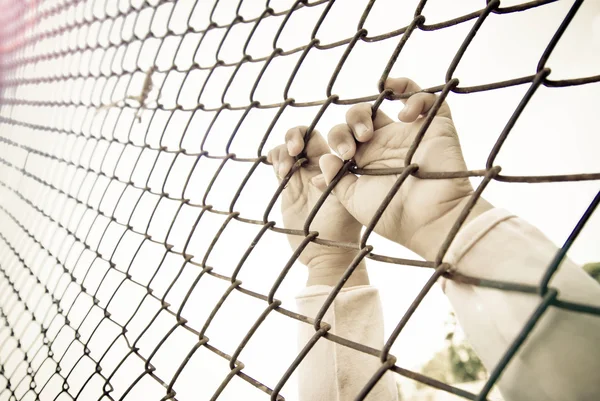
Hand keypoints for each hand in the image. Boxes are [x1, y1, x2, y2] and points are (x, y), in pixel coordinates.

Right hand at [267, 127, 367, 285]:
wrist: (325, 254)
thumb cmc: (342, 231)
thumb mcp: (346, 203)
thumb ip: (337, 180)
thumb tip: (325, 158)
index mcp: (340, 165)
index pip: (335, 134)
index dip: (334, 133)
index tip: (332, 151)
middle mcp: (321, 165)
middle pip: (307, 134)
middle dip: (298, 135)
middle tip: (296, 150)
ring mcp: (303, 174)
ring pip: (289, 146)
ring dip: (284, 149)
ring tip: (284, 169)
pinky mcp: (287, 185)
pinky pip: (277, 162)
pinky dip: (275, 157)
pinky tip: (278, 169)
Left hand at [319, 78, 492, 260]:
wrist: (429, 221)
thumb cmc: (392, 215)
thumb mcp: (354, 200)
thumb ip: (335, 179)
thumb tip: (324, 159)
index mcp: (367, 159)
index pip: (345, 133)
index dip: (338, 137)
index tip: (342, 158)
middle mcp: (387, 143)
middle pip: (362, 114)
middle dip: (351, 122)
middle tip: (354, 145)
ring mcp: (410, 133)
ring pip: (390, 100)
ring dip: (373, 105)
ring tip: (367, 132)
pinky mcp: (436, 126)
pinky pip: (428, 98)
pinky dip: (414, 95)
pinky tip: (404, 115)